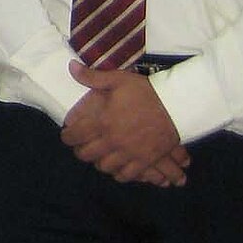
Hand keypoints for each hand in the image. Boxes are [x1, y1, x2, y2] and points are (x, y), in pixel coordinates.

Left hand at [61, 62, 189, 185]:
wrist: (176, 106)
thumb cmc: (146, 92)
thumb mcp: (118, 79)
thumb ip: (92, 77)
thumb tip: (71, 67)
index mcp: (102, 122)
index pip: (75, 136)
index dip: (67, 136)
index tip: (67, 134)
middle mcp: (112, 142)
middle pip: (87, 155)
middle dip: (80, 151)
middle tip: (81, 145)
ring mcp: (129, 154)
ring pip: (104, 167)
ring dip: (98, 162)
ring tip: (99, 155)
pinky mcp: (144, 161)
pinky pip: (126, 175)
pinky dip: (119, 174)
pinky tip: (117, 167)